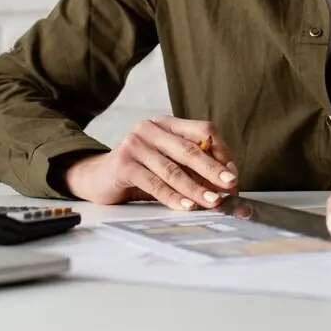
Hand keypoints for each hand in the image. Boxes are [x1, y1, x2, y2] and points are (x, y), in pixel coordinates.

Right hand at [62, 116, 237, 210]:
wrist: (98, 178)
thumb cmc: (140, 171)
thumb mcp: (168, 164)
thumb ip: (192, 168)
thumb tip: (225, 183)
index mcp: (167, 123)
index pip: (203, 130)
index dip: (221, 151)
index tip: (233, 173)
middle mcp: (151, 128)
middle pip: (189, 148)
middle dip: (213, 170)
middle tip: (231, 185)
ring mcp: (135, 144)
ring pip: (173, 169)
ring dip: (196, 188)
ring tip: (213, 202)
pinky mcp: (123, 163)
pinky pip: (154, 183)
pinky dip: (173, 197)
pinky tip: (187, 206)